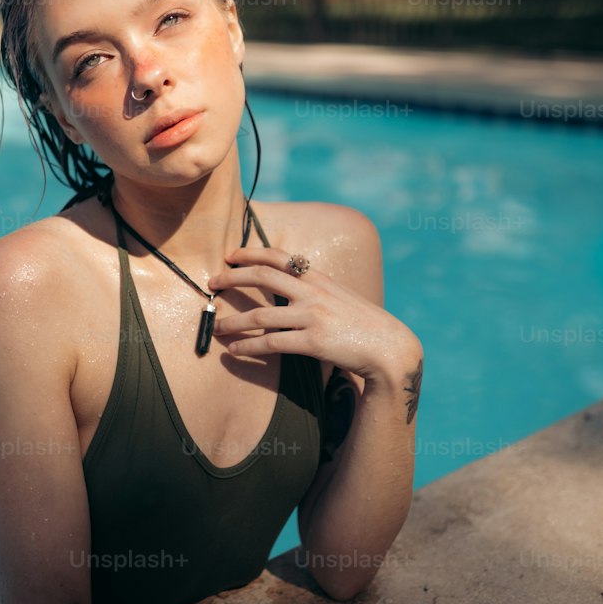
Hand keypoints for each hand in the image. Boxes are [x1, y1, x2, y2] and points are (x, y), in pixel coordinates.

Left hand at [207, 245, 420, 381]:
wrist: (390, 348)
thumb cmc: (364, 325)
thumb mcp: (340, 298)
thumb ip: (315, 292)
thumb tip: (290, 293)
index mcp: (319, 279)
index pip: (279, 256)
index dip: (251, 253)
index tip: (231, 255)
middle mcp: (314, 292)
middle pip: (264, 276)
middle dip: (233, 277)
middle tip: (212, 282)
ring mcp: (313, 316)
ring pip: (261, 314)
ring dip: (234, 321)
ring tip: (217, 327)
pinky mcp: (313, 342)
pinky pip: (271, 343)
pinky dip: (249, 346)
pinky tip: (235, 350)